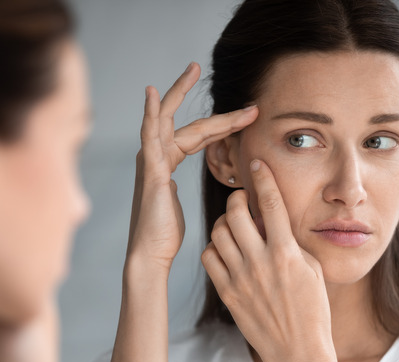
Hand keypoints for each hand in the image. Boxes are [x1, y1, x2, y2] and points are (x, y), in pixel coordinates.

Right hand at [126, 62, 257, 271]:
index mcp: (166, 163)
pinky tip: (152, 94)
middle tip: (209, 73)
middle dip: (204, 102)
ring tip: (191, 69)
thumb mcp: (189, 206)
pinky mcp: (149, 170)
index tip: (249, 115)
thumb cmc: (167, 235)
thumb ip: (202, 191)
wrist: (151, 255)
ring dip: (178, 92)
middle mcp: (155, 157)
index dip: (224, 124)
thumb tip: (232, 190)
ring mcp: (149, 161)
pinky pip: (149, 134)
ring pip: (166, 119)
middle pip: (184, 122)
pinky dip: (150, 112)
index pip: (198, 135)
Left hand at [201, 159, 333, 361]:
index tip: (257, 163)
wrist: (298, 352)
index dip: (262, 177)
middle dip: (236, 198)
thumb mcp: (312, 270)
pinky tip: (226, 250)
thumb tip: (273, 223)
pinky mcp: (227, 293)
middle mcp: (260, 262)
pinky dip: (214, 247)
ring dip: (224, 222)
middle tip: (242, 199)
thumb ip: (291, 243)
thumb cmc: (312, 311)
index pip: (270, 203)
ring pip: (218, 232)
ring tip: (234, 226)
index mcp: (286, 253)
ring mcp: (240, 278)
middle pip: (235, 212)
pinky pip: (208, 257)